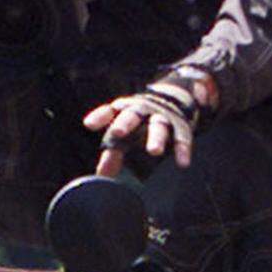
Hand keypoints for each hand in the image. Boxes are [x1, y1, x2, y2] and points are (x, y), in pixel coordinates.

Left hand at [85, 69, 217, 175]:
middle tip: (117, 133)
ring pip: (159, 125)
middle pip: (132, 114)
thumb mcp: (127, 133)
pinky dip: (183, 149)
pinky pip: (182, 137)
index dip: (100, 117)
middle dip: (125, 123)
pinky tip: (182, 163)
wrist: (175, 95)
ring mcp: (162, 116)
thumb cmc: (142, 120)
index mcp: (125, 110)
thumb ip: (113, 152)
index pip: (110, 111)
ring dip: (156, 137)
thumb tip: (101, 176)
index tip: (89, 125)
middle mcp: (142, 110)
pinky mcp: (180, 125)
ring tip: (154, 152)